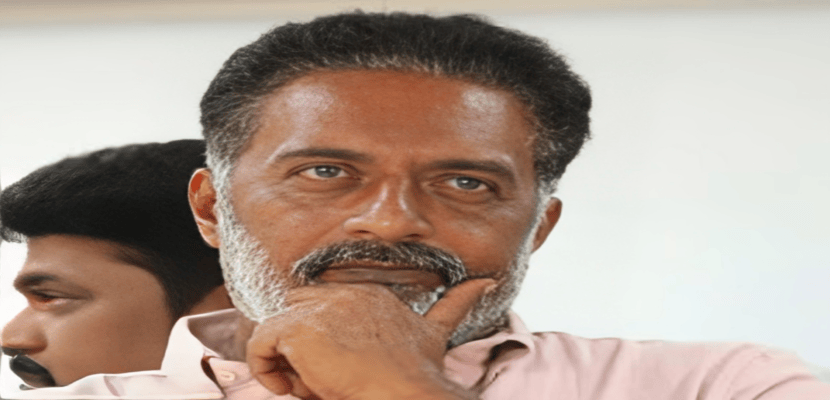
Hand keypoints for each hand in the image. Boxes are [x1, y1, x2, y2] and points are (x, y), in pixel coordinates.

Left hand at [246, 278, 493, 399]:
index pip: (325, 306)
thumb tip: (485, 281)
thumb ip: (457, 303)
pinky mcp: (297, 329)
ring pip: (279, 329)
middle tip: (322, 378)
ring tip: (312, 385)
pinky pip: (259, 342)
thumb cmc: (416, 372)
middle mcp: (343, 292)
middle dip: (301, 344)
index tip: (338, 366)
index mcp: (370, 292)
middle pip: (298, 312)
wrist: (404, 392)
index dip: (324, 338)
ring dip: (288, 361)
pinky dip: (265, 369)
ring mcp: (319, 309)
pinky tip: (289, 388)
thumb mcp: (436, 334)